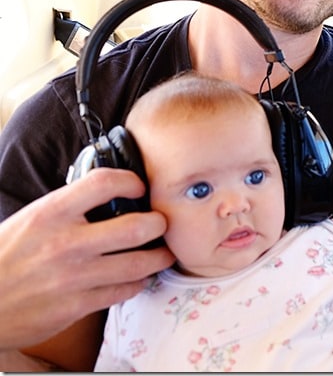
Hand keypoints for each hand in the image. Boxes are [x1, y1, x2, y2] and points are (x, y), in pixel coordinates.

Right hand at [0, 168, 173, 349]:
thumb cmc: (5, 258)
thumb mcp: (30, 220)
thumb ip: (69, 207)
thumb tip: (108, 194)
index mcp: (51, 213)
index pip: (104, 183)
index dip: (131, 181)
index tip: (139, 187)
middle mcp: (65, 243)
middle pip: (137, 226)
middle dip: (159, 223)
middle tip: (161, 223)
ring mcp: (74, 277)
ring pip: (139, 263)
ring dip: (158, 257)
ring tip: (162, 252)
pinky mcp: (77, 306)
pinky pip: (124, 291)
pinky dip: (137, 282)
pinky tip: (137, 277)